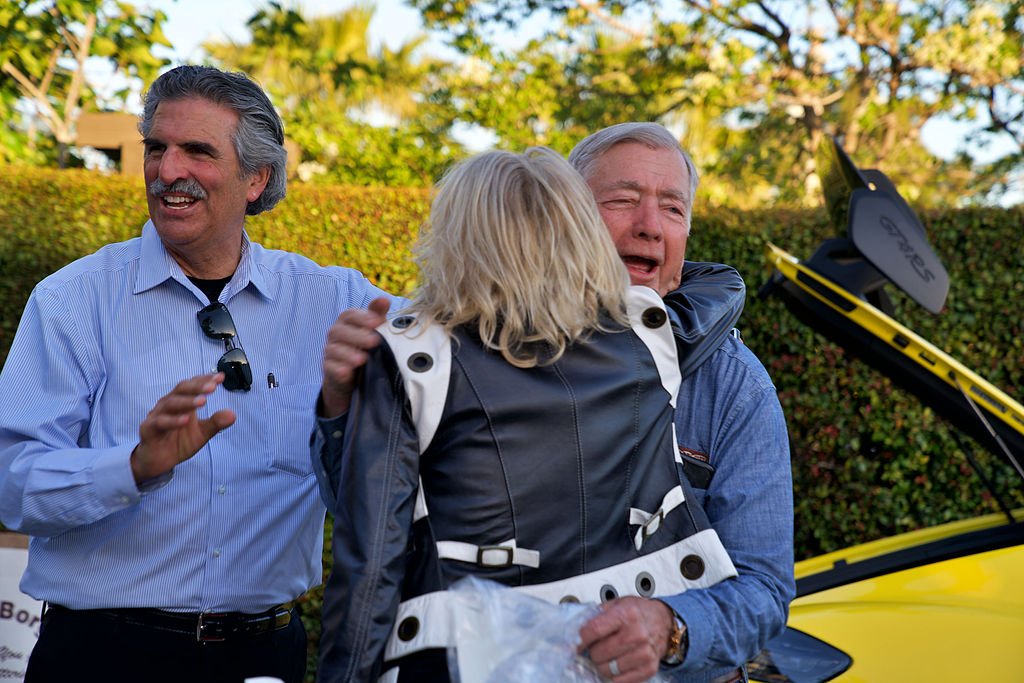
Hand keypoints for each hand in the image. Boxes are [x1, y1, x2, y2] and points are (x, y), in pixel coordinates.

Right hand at [131, 372, 235, 482]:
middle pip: (182, 389)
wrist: (159, 461)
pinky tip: (186, 420)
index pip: (193, 385)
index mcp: (182, 402)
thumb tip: (233, 414)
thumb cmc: (179, 442)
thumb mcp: (202, 433)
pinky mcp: (148, 428)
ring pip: (171, 403)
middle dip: (197, 386)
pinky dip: (173, 420)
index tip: (221, 377)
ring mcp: (157, 415)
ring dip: (187, 401)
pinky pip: (160, 422)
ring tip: (203, 401)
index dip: (205, 380)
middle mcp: (169, 404)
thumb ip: (216, 423)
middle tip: (213, 386)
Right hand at [320, 297, 390, 416]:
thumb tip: (384, 300)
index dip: (363, 317)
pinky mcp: (328, 368)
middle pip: (340, 331)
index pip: (350, 315)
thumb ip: (376, 314)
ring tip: (363, 359)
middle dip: (357, 336)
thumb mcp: (371, 329)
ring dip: (348, 354)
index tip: (377, 320)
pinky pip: (330, 367)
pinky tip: (347, 371)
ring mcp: (330, 351)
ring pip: (333, 350)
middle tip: (374, 340)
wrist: (351, 372)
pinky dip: (338, 369)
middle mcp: (336, 334)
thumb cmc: (362, 344)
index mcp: (346, 322)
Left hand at [577, 597, 672, 681]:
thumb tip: (575, 629)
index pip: (593, 631)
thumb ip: (597, 614)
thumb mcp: (617, 603)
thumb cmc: (638, 613)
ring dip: (602, 664)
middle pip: (598, 653)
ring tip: (607, 655)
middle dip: (593, 651)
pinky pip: (620, 681)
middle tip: (597, 647)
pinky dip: (614, 675)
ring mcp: (643, 653)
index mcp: (626, 615)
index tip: (575, 644)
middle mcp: (636, 634)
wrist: (664, 622)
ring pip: (607, 669)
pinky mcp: (648, 668)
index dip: (579, 640)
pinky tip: (616, 665)